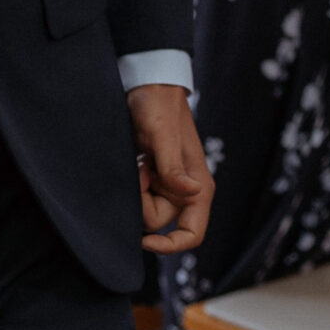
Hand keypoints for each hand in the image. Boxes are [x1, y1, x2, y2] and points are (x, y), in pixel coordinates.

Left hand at [128, 84, 212, 253]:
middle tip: (139, 168)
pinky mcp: (152, 174)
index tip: (143, 240)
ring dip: (135, 190)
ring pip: (145, 208)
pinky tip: (134, 161)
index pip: (192, 234)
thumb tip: (191, 194)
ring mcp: (168, 183)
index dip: (170, 246)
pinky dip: (131, 183)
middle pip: (159, 221)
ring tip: (138, 160)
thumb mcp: (162, 136)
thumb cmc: (159, 106)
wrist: (147, 84)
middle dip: (142, 201)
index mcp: (198, 188)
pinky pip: (138, 194)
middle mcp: (185, 189)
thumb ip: (173, 167)